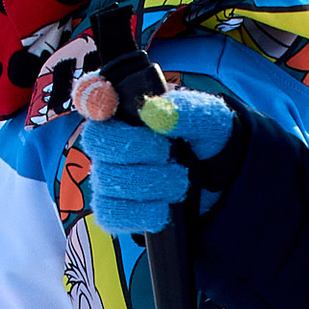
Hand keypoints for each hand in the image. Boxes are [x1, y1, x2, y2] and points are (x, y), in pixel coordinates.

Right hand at [73, 83, 238, 239]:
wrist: (216, 177)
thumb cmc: (204, 140)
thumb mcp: (208, 118)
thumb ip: (185, 110)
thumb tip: (154, 112)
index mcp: (126, 109)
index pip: (91, 94)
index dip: (93, 96)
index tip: (109, 99)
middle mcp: (108, 141)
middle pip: (100, 143)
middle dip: (140, 149)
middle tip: (168, 153)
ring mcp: (107, 176)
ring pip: (109, 180)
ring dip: (151, 183)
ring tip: (179, 182)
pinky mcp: (113, 209)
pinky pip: (111, 213)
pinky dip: (141, 212)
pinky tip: (163, 206)